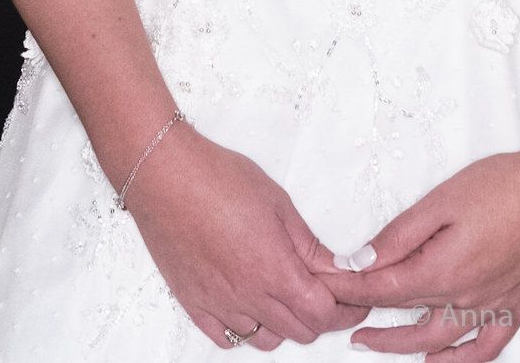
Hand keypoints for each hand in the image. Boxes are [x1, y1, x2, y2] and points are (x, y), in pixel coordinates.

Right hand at [126, 123, 374, 349]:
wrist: (166, 177)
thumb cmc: (219, 180)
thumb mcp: (278, 204)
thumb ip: (308, 244)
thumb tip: (334, 266)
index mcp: (275, 271)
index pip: (323, 313)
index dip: (345, 310)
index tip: (353, 301)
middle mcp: (249, 297)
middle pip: (300, 332)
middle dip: (321, 317)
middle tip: (326, 296)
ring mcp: (220, 305)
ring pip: (266, 341)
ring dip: (285, 326)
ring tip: (288, 299)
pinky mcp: (194, 304)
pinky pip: (227, 339)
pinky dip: (245, 332)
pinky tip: (250, 310)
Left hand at [312, 143, 519, 357]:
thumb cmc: (507, 185)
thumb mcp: (442, 199)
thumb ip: (400, 234)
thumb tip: (361, 259)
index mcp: (442, 271)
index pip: (383, 290)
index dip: (349, 287)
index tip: (325, 283)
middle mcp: (466, 298)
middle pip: (405, 317)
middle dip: (367, 317)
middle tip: (338, 316)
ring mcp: (493, 306)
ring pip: (439, 342)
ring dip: (401, 346)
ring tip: (373, 343)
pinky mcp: (516, 305)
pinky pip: (484, 348)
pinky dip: (459, 362)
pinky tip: (439, 360)